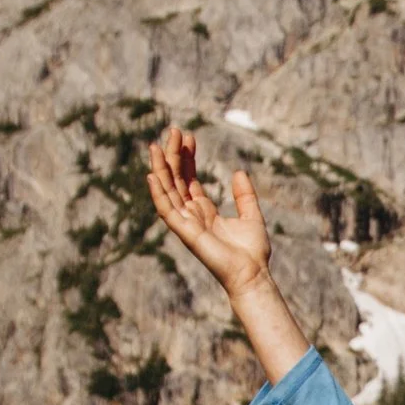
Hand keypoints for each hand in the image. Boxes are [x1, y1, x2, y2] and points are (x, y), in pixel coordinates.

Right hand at [144, 127, 308, 384]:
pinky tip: (152, 175)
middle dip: (172, 156)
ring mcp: (186, 224)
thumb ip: (244, 195)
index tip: (188, 136)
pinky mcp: (185, 233)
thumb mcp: (251, 215)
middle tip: (173, 130)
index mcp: (204, 211)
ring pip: (168, 191)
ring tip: (155, 145)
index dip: (187, 158)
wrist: (252, 274)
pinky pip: (166, 211)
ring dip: (160, 168)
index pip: (189, 180)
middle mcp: (191, 216)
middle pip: (176, 180)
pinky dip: (158, 194)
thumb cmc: (252, 253)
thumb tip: (238, 171)